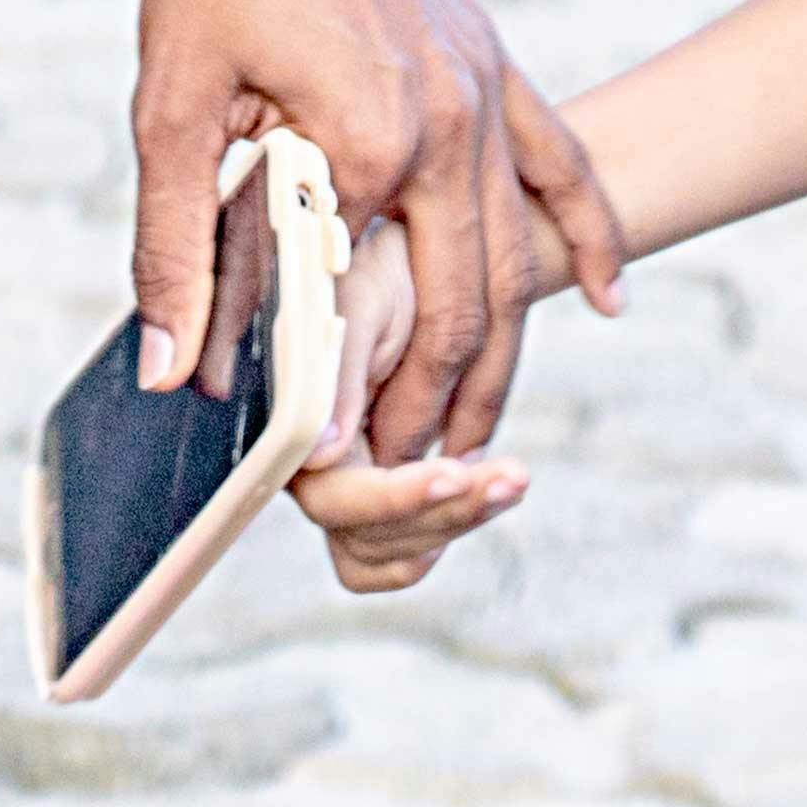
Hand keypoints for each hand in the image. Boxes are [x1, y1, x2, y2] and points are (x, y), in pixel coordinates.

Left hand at [125, 0, 623, 458]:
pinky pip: (560, 168)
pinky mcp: (492, 64)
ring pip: (514, 257)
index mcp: (370, 145)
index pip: (366, 313)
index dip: (347, 404)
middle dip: (438, 409)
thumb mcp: (176, 105)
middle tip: (405, 483)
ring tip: (479, 440)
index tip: (324, 473)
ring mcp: (486, 94)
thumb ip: (178, 243)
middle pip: (462, 308)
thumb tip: (171, 368)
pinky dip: (585, 238)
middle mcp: (449, 128)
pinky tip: (603, 300)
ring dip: (502, 354)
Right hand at [287, 219, 534, 590]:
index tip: (455, 472)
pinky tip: (488, 487)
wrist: (420, 255)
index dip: (395, 497)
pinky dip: (448, 526)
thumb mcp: (359, 299)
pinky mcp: (387, 484)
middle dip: (444, 513)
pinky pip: (409, 544)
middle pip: (367, 538)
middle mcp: (310, 464)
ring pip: (393, 551)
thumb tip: (320, 457)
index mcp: (291, 422)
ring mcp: (348, 481)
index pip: (333, 497)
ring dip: (457, 523)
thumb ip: (335, 373)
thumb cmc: (379, 266)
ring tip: (515, 478)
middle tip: (514, 475)